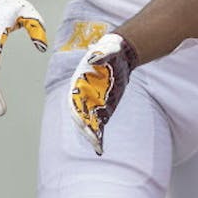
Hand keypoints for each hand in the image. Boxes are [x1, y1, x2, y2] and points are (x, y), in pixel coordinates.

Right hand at [68, 32, 139, 154]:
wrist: (122, 55)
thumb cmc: (111, 50)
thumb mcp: (108, 49)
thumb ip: (102, 54)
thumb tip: (94, 57)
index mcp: (80, 83)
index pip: (75, 101)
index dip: (78, 113)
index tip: (82, 123)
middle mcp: (83, 96)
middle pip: (81, 115)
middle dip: (86, 128)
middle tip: (93, 140)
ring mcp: (93, 103)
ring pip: (89, 122)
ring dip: (92, 135)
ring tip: (98, 147)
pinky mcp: (104, 108)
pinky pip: (99, 123)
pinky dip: (99, 135)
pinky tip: (100, 148)